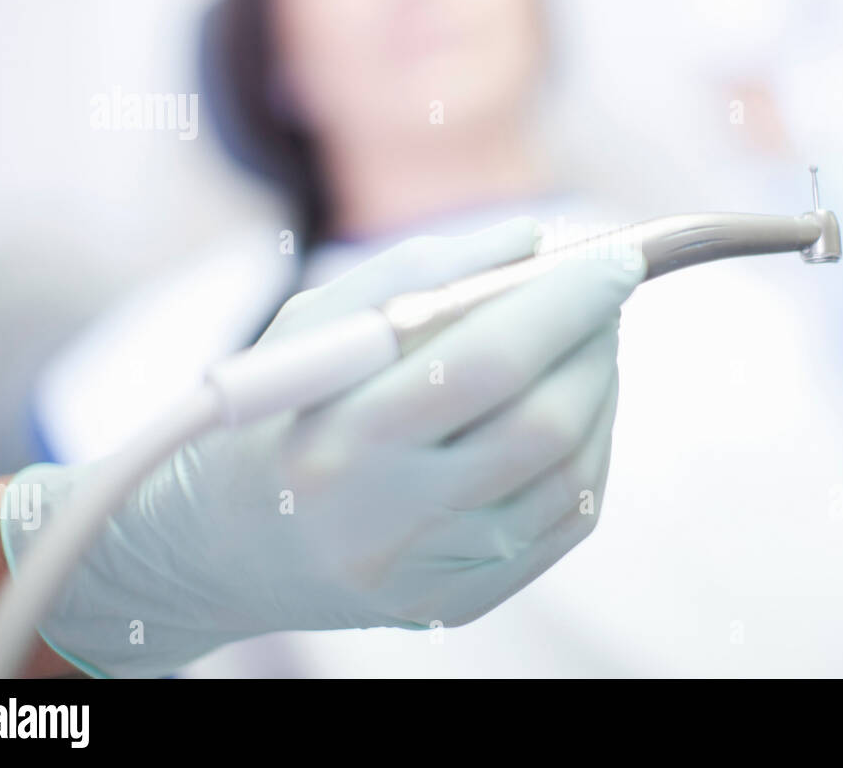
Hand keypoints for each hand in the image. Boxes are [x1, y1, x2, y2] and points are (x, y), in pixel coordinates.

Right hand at [1, 217, 640, 676]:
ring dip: (600, 390)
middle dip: (595, 344)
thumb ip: (421, 272)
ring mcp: (433, 574)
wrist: (228, 549)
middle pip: (544, 425)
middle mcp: (390, 521)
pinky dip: (589, 446)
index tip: (615, 259)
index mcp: (340, 439)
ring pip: (572, 473)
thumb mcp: (317, 326)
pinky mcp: (464, 601)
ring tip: (583, 343)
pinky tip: (570, 406)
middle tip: (603, 294)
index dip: (565, 305)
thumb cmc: (277, 416)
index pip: (486, 364)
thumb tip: (531, 240)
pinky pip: (569, 518)